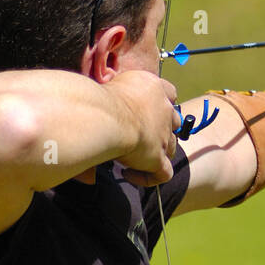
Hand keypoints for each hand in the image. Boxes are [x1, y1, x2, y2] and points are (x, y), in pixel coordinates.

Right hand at [107, 70, 181, 185]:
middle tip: (137, 136)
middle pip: (173, 121)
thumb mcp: (104, 90)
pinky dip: (149, 177)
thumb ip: (102, 105)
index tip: (145, 110)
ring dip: (155, 152)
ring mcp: (163, 135)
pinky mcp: (157, 158)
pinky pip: (163, 173)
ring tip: (132, 157)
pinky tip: (128, 174)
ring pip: (170, 146)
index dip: (162, 101)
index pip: (169, 91)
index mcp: (152, 87)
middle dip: (161, 129)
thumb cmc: (96, 98)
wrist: (102, 116)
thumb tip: (92, 126)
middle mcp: (163, 110)